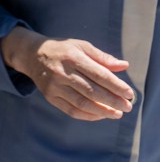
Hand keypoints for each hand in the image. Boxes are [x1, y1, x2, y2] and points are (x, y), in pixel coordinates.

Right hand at [2, 27, 133, 120]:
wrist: (32, 54)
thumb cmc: (62, 50)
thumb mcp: (81, 46)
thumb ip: (102, 57)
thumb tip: (124, 66)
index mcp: (72, 58)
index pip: (99, 75)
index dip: (116, 86)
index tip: (129, 93)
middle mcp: (62, 73)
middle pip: (92, 91)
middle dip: (113, 101)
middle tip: (128, 106)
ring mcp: (54, 86)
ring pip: (82, 103)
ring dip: (103, 111)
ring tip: (117, 114)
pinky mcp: (49, 96)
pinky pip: (71, 110)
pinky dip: (88, 115)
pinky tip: (100, 115)